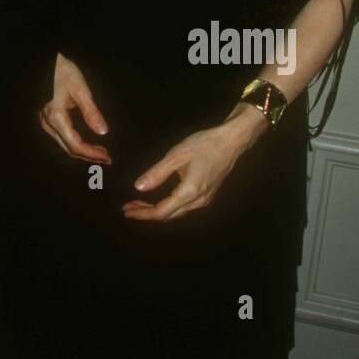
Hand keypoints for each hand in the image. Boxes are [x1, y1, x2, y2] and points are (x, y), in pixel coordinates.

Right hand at [38, 53, 111, 162]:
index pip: (76, 144)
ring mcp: (45, 122)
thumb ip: (91, 112)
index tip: (107, 157)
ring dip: (83, 151)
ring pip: (65, 145)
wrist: (48, 63)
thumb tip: (103, 132)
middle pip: (69, 148)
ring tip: (101, 152)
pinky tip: (87, 143)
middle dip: (89, 155)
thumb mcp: (81, 89)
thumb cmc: (64, 72)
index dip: (92, 154)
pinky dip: (75, 143)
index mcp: (56, 116)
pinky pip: (62, 138)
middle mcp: (48, 123)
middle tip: (107, 158)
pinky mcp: (47, 119)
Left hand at [122, 108, 265, 222]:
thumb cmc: (204, 145)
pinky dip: (168, 206)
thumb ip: (157, 173)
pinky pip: (183, 208)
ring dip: (157, 211)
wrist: (231, 142)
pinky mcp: (206, 195)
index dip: (142, 213)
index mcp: (189, 192)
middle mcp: (198, 201)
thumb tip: (138, 187)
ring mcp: (204, 200)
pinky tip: (158, 200)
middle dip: (146, 214)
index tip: (127, 211)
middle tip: (128, 208)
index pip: (161, 211)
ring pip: (176, 213)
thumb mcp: (176, 155)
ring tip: (139, 204)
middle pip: (168, 216)